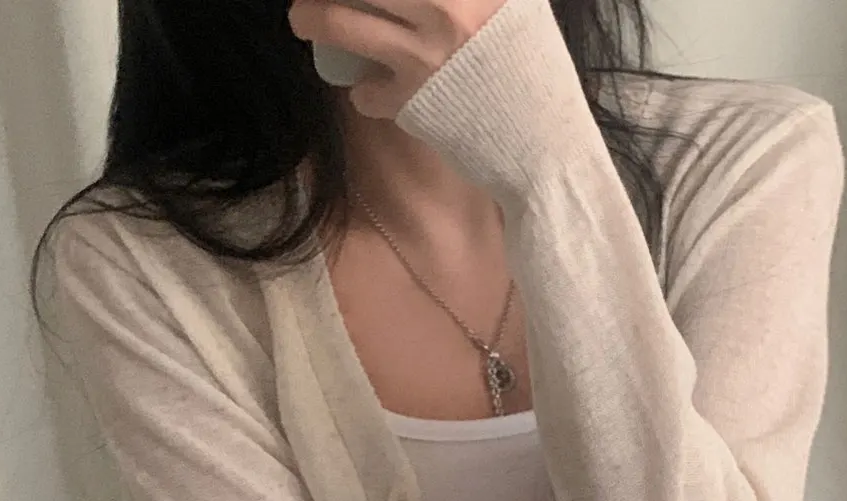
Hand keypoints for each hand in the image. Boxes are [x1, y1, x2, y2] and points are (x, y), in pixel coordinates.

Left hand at [288, 0, 511, 118]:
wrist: (542, 141)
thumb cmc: (530, 69)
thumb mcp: (512, 8)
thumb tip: (424, 0)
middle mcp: (442, 10)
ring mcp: (422, 57)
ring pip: (341, 25)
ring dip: (311, 19)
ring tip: (304, 19)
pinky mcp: (410, 103)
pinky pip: (364, 92)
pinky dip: (364, 92)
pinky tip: (374, 90)